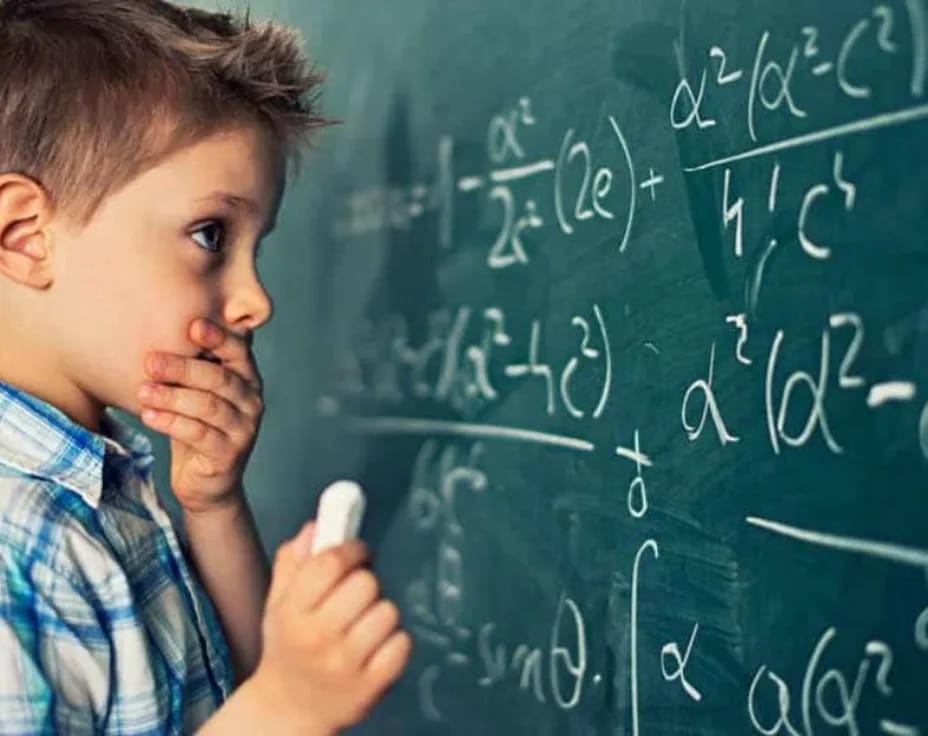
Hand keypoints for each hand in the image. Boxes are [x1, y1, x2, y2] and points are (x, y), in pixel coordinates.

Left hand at [138, 318, 263, 512]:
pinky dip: (172, 423)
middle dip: (184, 367)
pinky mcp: (229, 455)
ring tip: (143, 390)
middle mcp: (251, 401)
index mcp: (246, 378)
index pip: (238, 350)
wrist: (207, 482)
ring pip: (209, 406)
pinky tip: (149, 416)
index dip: (218, 337)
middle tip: (150, 361)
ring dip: (173, 396)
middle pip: (220, 378)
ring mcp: (244, 429)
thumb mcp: (198, 393)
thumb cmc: (198, 427)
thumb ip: (195, 364)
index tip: (192, 325)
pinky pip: (200, 434)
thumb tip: (161, 319)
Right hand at [251, 522, 412, 732]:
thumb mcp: (279, 601)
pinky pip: (403, 642)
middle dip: (364, 581)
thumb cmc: (289, 648)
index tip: (356, 552)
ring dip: (380, 612)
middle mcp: (318, 638)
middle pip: (365, 583)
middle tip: (355, 594)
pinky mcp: (372, 685)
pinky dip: (395, 641)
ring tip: (363, 623)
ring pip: (388, 611)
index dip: (351, 549)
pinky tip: (376, 646)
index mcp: (292, 612)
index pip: (330, 563)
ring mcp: (346, 664)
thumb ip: (295, 560)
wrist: (289, 709)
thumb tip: (318, 526)